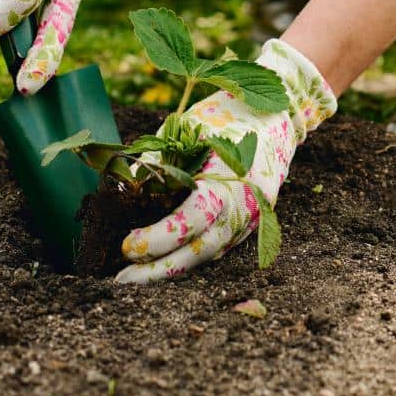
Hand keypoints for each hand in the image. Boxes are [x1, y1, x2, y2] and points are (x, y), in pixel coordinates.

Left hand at [116, 39, 336, 281]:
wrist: (275, 118)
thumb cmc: (224, 119)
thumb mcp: (187, 133)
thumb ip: (158, 165)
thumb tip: (123, 193)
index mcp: (228, 181)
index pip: (191, 220)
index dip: (158, 237)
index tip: (127, 245)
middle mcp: (243, 206)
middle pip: (199, 251)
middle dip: (158, 270)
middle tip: (121, 278)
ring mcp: (249, 219)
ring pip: (207, 255)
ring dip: (170, 270)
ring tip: (134, 277)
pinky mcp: (248, 224)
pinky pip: (215, 247)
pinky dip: (188, 257)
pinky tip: (161, 263)